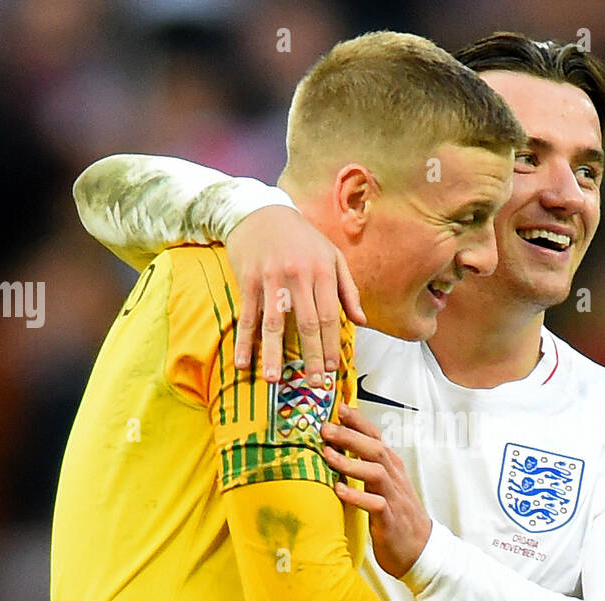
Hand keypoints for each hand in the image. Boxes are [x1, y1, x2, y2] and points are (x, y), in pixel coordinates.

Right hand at [225, 205, 365, 385]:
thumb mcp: (332, 256)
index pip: (329, 316)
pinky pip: (248, 316)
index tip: (331, 370)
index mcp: (323, 271)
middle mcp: (299, 276)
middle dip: (310, 357)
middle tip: (312, 384)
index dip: (330, 345)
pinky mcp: (248, 280)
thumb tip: (360, 321)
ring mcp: (272, 279)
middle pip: (306, 324)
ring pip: (274, 323)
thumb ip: (348, 289)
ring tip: (274, 380)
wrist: (261, 211)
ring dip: (274, 354)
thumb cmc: (302, 237)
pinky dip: (244, 341)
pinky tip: (243, 362)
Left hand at [321, 404, 429, 577]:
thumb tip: (339, 446)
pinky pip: (375, 505)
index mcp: (391, 467)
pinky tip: (339, 490)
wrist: (421, 549)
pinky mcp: (390, 520)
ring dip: (351, 463)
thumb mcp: (383, 485)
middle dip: (350, 436)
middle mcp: (394, 478)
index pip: (376, 437)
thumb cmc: (396, 515)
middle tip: (326, 427)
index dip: (358, 422)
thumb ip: (366, 465)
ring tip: (327, 455)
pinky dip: (357, 496)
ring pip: (376, 472)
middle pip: (375, 449)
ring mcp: (394, 498)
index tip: (338, 407)